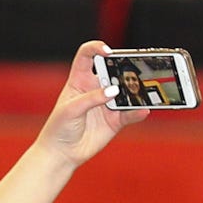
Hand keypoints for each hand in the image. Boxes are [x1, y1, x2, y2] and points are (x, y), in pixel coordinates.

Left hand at [33, 39, 145, 171]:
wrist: (62, 154)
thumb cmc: (59, 127)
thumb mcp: (70, 109)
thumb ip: (91, 98)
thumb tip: (114, 91)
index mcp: (79, 80)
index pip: (87, 56)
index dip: (96, 48)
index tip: (107, 51)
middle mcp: (95, 89)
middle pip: (113, 70)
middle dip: (124, 67)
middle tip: (132, 69)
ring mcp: (107, 104)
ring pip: (126, 92)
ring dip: (135, 90)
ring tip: (142, 90)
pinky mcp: (116, 120)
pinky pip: (130, 113)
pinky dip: (138, 112)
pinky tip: (143, 110)